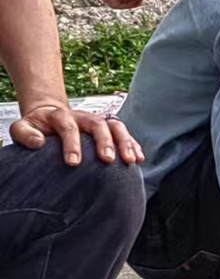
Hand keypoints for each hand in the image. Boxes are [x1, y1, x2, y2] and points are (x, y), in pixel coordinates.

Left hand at [10, 104, 143, 164]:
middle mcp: (83, 117)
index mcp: (61, 116)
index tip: (73, 163)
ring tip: (130, 160)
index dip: (72, 144)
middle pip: (99, 124)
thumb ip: (24, 133)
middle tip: (107, 160)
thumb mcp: (21, 127)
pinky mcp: (109, 130)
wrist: (50, 117)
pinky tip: (139, 159)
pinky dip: (134, 145)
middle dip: (105, 142)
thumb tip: (39, 143)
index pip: (69, 127)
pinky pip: (126, 134)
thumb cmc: (37, 127)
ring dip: (125, 143)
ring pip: (116, 126)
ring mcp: (98, 121)